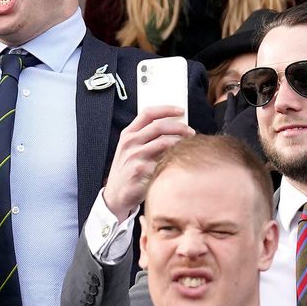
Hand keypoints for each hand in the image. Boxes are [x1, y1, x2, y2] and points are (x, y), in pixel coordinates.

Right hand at [103, 106, 194, 220]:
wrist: (115, 196)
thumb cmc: (128, 171)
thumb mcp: (130, 150)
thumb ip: (146, 138)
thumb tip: (174, 127)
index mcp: (128, 134)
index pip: (148, 113)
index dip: (166, 109)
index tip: (181, 110)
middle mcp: (130, 142)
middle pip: (159, 126)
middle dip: (179, 127)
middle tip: (191, 132)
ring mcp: (134, 156)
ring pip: (164, 142)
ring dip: (180, 143)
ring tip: (188, 146)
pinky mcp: (140, 171)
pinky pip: (163, 162)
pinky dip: (174, 160)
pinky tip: (180, 163)